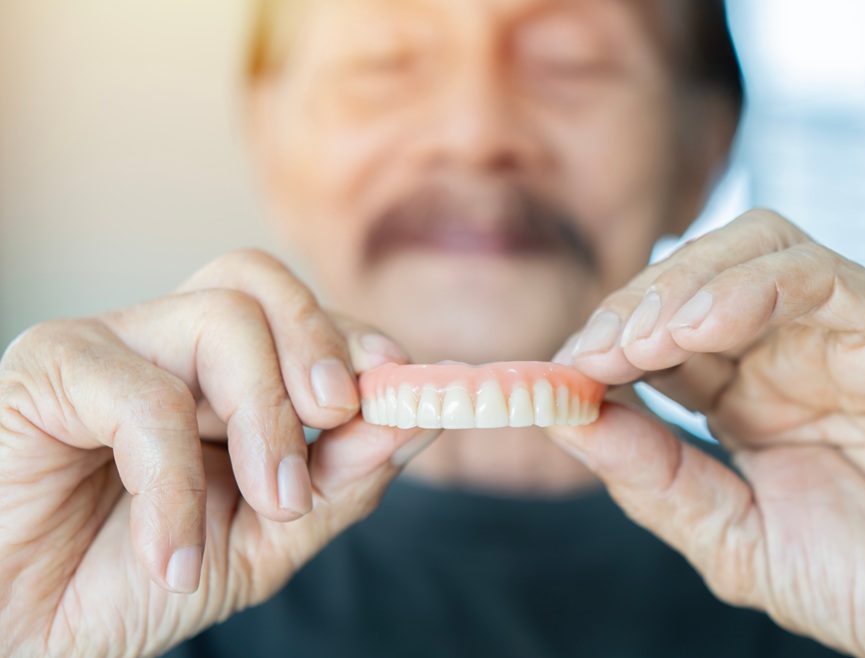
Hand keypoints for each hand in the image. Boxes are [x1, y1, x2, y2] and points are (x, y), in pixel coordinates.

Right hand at [0, 250, 436, 657]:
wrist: (39, 640)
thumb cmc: (146, 580)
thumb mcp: (271, 534)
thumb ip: (344, 475)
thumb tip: (421, 414)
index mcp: (219, 371)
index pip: (295, 311)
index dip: (351, 336)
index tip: (399, 383)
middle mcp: (165, 343)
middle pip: (257, 281)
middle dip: (316, 344)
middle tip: (336, 419)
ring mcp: (108, 346)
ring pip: (219, 319)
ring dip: (265, 419)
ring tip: (270, 507)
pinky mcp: (49, 369)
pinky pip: (146, 397)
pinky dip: (176, 483)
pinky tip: (174, 555)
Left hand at [547, 211, 864, 657]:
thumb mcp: (731, 537)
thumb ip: (652, 476)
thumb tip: (567, 419)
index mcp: (747, 396)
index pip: (659, 333)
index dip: (605, 342)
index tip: (558, 375)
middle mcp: (792, 353)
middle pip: (694, 278)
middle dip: (630, 309)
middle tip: (588, 356)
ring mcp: (846, 335)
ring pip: (752, 251)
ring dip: (679, 288)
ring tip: (636, 342)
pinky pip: (820, 276)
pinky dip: (751, 287)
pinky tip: (700, 326)